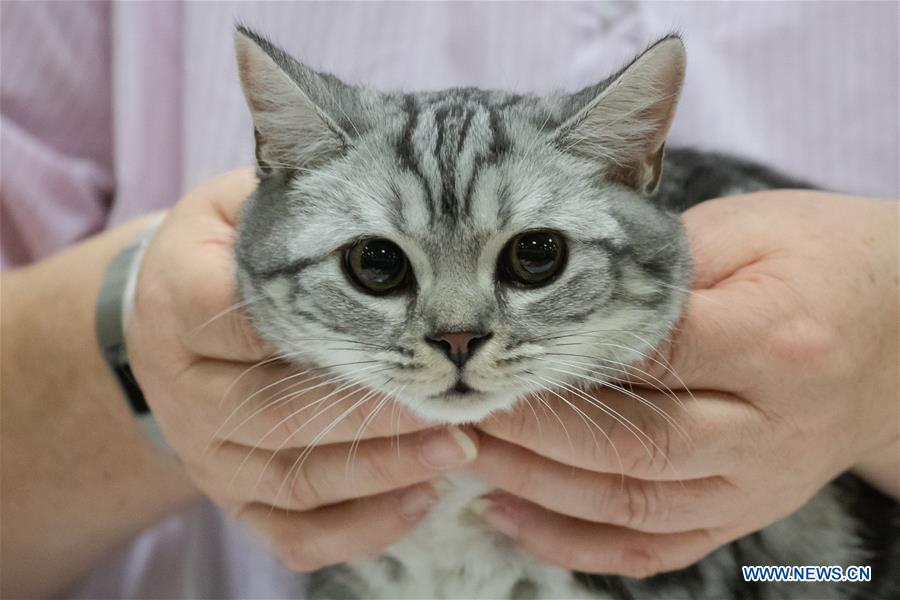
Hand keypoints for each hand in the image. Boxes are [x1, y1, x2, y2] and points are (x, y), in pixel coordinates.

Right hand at [127, 169, 478, 570]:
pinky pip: (293, 533)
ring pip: (298, 479)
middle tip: (455, 389)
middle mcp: (186, 387)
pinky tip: (424, 497)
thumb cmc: (230, 252)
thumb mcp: (244, 201)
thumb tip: (318, 111)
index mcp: (179, 299)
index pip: (242, 315)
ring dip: (385, 468)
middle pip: (280, 410)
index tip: (410, 310)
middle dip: (375, 406)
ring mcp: (210, 452)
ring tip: (459, 446)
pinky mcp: (236, 497)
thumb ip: (291, 176)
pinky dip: (361, 526)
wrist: (173, 329)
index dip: (326, 316)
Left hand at [471, 191, 898, 577]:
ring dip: (538, 488)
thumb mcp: (748, 231)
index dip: (561, 356)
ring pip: (634, 503)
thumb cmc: (821, 262)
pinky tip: (510, 519)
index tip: (493, 347)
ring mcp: (759, 482)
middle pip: (634, 443)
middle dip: (534, 431)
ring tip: (466, 454)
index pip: (649, 355)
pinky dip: (577, 545)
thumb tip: (562, 299)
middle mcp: (770, 426)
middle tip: (463, 405)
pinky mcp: (744, 511)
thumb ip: (661, 266)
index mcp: (775, 340)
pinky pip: (656, 547)